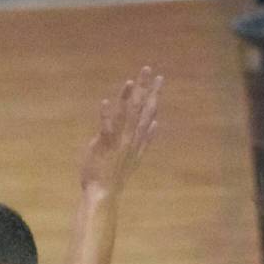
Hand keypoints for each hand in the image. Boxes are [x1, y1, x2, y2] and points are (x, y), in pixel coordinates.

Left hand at [80, 66, 161, 195]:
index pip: (149, 112)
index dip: (153, 94)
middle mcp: (131, 138)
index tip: (159, 78)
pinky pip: (106, 128)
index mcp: (138, 139)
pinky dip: (106, 115)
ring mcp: (119, 141)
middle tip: (149, 69)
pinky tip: (105, 102)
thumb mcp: (135, 156)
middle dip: (145, 88)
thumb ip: (146, 139)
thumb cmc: (115, 175)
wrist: (104, 193)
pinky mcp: (105, 145)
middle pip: (140, 109)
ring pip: (126, 115)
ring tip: (132, 80)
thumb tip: (156, 123)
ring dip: (129, 97)